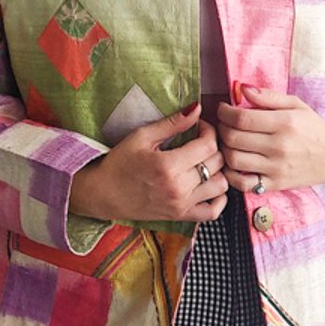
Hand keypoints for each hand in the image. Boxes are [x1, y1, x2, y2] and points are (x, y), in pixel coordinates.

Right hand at [70, 104, 227, 223]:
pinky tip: (211, 185)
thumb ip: (172, 123)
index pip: (208, 145)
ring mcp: (181, 205)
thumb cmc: (119, 163)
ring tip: (206, 161)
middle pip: (217, 163)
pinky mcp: (180, 216)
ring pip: (222, 186)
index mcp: (168, 166)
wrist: (103, 194)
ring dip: (219, 171)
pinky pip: (213, 212)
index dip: (209, 131)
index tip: (200, 127)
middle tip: (201, 140)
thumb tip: (197, 109)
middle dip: (214, 146)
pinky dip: (220, 199)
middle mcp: (178, 188)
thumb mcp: (142, 136)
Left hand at [217, 85, 324, 193]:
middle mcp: (279, 147)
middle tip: (223, 123)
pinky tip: (232, 162)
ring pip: (234, 160)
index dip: (225, 112)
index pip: (242, 118)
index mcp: (284, 123)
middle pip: (233, 138)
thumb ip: (268, 96)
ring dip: (223, 148)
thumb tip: (242, 89)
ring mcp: (276, 169)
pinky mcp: (274, 185)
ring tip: (227, 140)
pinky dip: (230, 174)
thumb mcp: (295, 104)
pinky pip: (242, 184)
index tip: (223, 108)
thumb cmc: (311, 127)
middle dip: (221, 128)